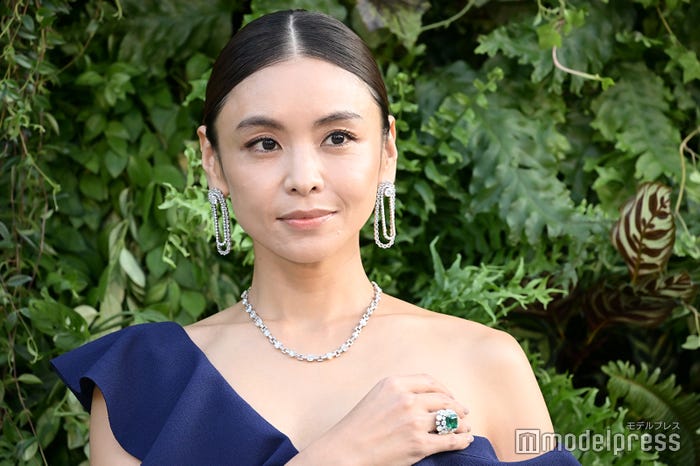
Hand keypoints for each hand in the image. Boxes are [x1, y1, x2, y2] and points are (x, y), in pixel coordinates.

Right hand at [290, 374, 473, 465]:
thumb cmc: (360, 426)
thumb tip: (428, 396)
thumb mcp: (377, 396)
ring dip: (462, 423)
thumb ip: (400, 391)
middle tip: (463, 412)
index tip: (450, 397)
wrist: (346, 451)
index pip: (430, 382)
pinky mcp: (419, 444)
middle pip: (444, 399)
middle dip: (457, 406)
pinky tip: (465, 440)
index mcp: (395, 384)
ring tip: (466, 427)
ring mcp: (414, 422)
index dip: (445, 389)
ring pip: (450, 419)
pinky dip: (462, 440)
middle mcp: (407, 400)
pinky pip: (450, 440)